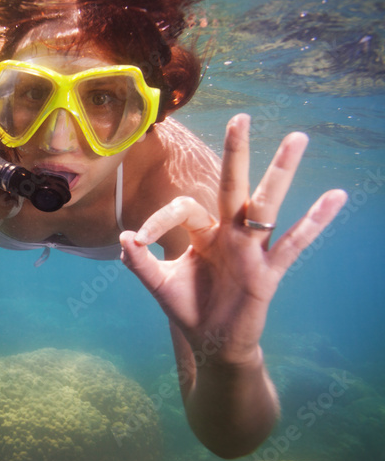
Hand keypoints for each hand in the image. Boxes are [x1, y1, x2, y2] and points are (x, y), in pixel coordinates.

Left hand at [120, 114, 347, 361]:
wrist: (211, 343)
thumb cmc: (188, 308)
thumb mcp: (159, 285)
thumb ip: (139, 263)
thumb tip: (125, 237)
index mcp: (202, 232)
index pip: (184, 208)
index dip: (160, 219)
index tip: (139, 240)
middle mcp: (228, 233)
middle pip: (232, 186)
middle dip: (236, 153)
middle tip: (240, 118)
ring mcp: (251, 249)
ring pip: (266, 204)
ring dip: (280, 172)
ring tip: (297, 138)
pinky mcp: (268, 272)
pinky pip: (294, 243)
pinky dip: (315, 221)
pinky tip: (336, 197)